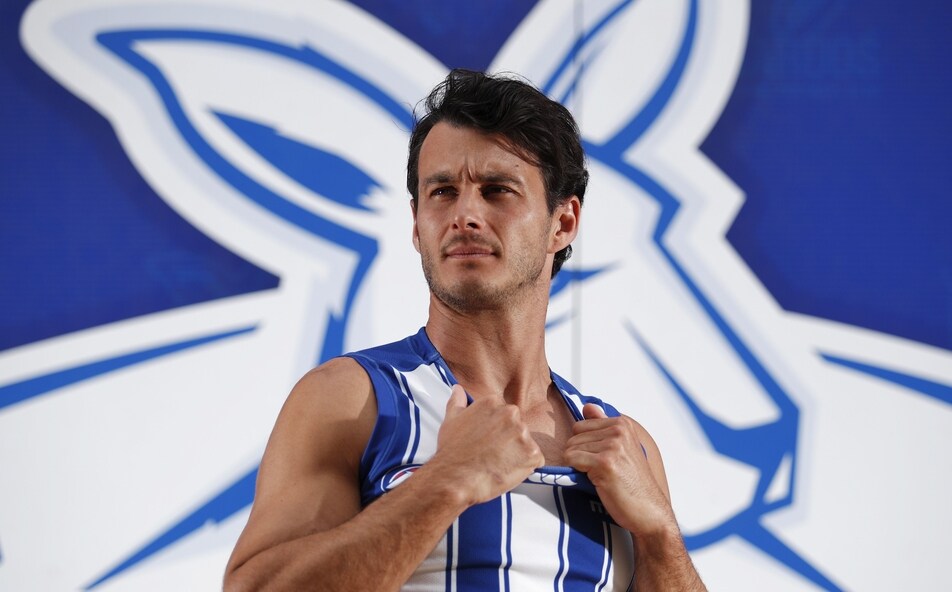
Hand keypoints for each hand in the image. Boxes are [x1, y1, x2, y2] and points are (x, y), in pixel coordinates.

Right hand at [431, 385, 544, 504]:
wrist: (456, 478)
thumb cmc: (453, 452)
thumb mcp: (450, 420)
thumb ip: (457, 401)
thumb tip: (459, 390)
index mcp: (493, 403)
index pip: (503, 413)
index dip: (496, 430)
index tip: (488, 439)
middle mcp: (510, 414)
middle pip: (517, 427)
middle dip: (508, 440)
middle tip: (492, 453)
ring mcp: (523, 433)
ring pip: (526, 443)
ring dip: (517, 453)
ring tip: (498, 463)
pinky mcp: (532, 453)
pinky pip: (536, 460)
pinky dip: (525, 467)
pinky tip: (508, 470)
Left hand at [563, 404, 675, 536]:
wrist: (648, 511)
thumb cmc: (632, 483)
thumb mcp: (621, 449)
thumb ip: (602, 425)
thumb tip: (587, 406)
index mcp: (622, 424)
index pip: (580, 426)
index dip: (584, 446)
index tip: (602, 460)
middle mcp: (619, 430)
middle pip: (573, 436)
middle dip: (580, 456)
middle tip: (600, 471)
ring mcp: (613, 446)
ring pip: (570, 449)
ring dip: (579, 466)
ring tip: (601, 477)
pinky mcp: (605, 462)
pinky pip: (572, 459)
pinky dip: (576, 473)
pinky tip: (596, 481)